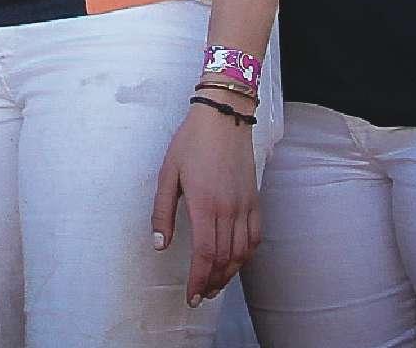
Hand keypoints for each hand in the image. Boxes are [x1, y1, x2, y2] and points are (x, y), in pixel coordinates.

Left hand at [151, 100, 259, 305]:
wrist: (223, 118)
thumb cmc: (191, 143)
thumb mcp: (168, 174)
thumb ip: (163, 212)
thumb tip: (160, 245)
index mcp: (205, 205)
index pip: (204, 254)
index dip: (198, 280)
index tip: (191, 296)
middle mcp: (229, 210)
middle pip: (224, 259)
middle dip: (211, 282)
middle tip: (200, 295)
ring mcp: (245, 206)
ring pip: (241, 253)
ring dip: (228, 274)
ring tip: (214, 284)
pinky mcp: (255, 201)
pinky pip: (255, 238)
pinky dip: (246, 256)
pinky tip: (235, 261)